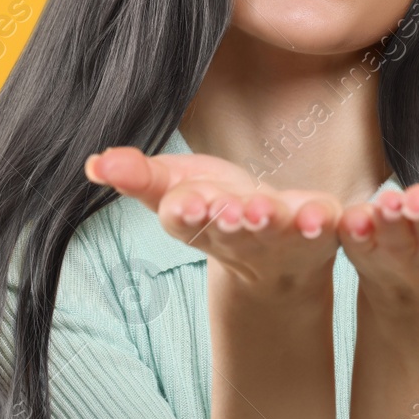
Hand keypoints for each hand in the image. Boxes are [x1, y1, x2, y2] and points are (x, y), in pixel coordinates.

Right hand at [84, 145, 345, 304]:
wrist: (276, 255)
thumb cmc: (217, 208)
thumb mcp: (176, 186)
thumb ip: (140, 177)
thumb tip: (95, 164)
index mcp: (199, 220)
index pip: (184, 217)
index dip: (184, 212)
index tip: (183, 206)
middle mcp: (239, 233)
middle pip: (229, 226)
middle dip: (227, 219)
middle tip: (224, 210)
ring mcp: (282, 234)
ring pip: (274, 227)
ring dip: (269, 220)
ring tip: (264, 211)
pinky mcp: (320, 228)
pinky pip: (323, 224)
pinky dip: (321, 220)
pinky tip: (323, 215)